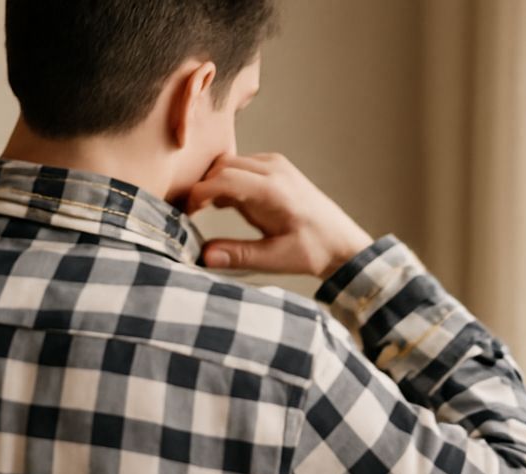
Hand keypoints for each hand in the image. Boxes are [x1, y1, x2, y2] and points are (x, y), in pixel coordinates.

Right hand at [185, 152, 374, 278]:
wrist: (340, 241)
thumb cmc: (311, 251)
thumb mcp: (274, 258)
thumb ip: (238, 255)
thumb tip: (203, 256)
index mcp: (273, 190)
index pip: (223, 179)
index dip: (197, 194)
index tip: (184, 214)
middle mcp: (274, 169)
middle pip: (222, 166)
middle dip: (201, 188)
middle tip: (187, 215)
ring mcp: (274, 165)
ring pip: (228, 163)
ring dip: (212, 184)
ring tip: (202, 212)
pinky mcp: (274, 168)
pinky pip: (239, 166)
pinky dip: (225, 182)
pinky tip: (223, 206)